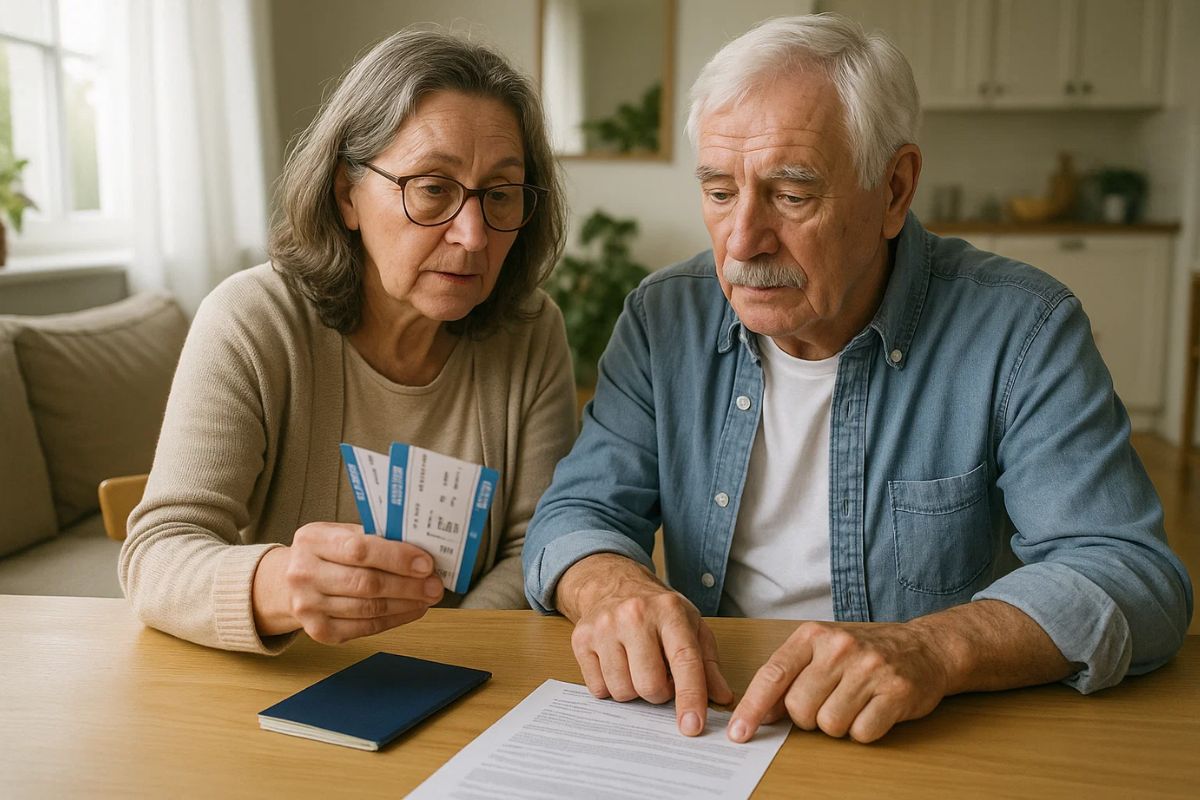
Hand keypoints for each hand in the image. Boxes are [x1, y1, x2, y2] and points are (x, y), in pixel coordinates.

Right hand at [252, 522, 443, 642]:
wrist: (286, 584)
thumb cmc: (324, 553)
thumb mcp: (338, 533)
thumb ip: (372, 537)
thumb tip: (420, 547)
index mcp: (311, 540)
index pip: (359, 550)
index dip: (396, 557)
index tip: (425, 562)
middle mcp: (303, 574)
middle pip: (366, 583)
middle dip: (408, 585)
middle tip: (435, 585)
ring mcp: (308, 606)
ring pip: (369, 608)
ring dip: (406, 604)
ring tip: (428, 596)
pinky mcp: (319, 632)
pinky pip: (365, 628)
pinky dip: (394, 619)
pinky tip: (412, 609)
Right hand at [558, 554, 733, 735]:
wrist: (613, 584)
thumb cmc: (658, 610)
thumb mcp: (690, 626)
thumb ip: (708, 664)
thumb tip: (723, 698)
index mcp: (669, 610)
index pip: (684, 660)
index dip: (690, 696)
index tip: (692, 726)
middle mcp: (634, 615)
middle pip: (649, 685)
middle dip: (659, 693)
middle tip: (660, 676)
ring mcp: (604, 626)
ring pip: (622, 691)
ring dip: (633, 690)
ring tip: (637, 667)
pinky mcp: (581, 639)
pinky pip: (598, 689)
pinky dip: (610, 686)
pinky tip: (617, 664)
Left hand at [728, 621, 950, 743]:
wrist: (925, 647)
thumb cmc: (864, 653)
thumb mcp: (822, 652)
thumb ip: (789, 678)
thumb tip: (759, 713)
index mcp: (813, 635)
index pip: (773, 675)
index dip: (752, 707)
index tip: (739, 732)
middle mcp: (839, 648)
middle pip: (799, 708)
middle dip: (808, 717)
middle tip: (828, 702)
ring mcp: (869, 669)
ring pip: (829, 724)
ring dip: (838, 725)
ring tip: (854, 703)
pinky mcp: (896, 692)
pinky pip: (862, 733)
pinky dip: (864, 731)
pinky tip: (873, 710)